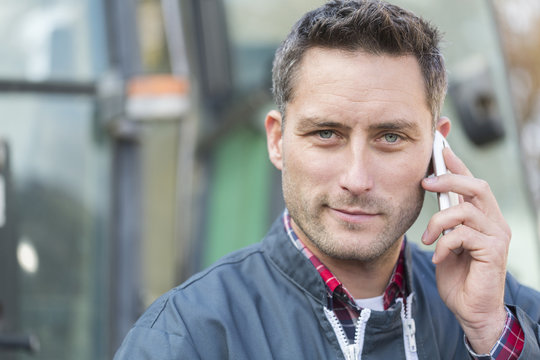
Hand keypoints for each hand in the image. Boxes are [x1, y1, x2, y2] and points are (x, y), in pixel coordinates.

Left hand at [421, 147, 510, 353]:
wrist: (471, 310)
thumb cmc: (458, 275)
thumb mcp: (445, 241)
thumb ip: (444, 219)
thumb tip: (430, 192)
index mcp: (483, 217)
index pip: (471, 182)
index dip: (456, 163)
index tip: (439, 145)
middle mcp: (494, 222)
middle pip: (476, 186)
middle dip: (449, 179)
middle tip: (425, 182)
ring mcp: (497, 236)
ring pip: (466, 208)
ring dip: (439, 220)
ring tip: (427, 237)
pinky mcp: (494, 251)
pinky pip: (463, 234)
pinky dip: (444, 242)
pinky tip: (438, 256)